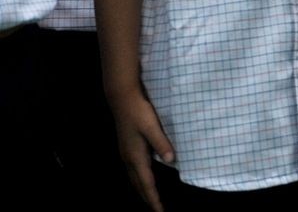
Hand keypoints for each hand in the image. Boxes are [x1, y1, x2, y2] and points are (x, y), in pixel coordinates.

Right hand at [110, 90, 173, 211]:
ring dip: (142, 189)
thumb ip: (162, 143)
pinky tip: (145, 176)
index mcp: (136, 156)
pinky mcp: (126, 147)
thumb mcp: (153, 126)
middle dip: (147, 198)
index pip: (146, 183)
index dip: (153, 198)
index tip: (159, 211)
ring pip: (134, 178)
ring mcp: (126, 153)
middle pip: (138, 185)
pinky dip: (139, 179)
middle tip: (156, 209)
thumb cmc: (139, 112)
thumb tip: (172, 162)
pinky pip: (133, 170)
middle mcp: (129, 158)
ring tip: (151, 198)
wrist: (122, 99)